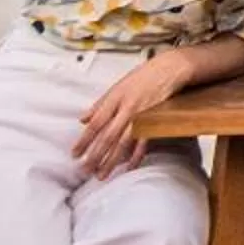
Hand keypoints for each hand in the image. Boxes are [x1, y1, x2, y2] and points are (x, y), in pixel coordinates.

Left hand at [73, 50, 188, 179]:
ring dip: (111, 161)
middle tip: (85, 170)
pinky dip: (136, 156)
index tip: (75, 154)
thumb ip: (99, 104)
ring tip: (101, 174)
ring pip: (123, 143)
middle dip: (95, 155)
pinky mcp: (153, 122)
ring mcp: (141, 116)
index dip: (84, 140)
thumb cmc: (142, 77)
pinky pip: (143, 143)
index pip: (95, 123)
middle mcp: (126, 109)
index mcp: (115, 99)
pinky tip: (129, 167)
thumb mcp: (117, 86)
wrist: (168, 69)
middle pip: (107, 136)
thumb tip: (83, 118)